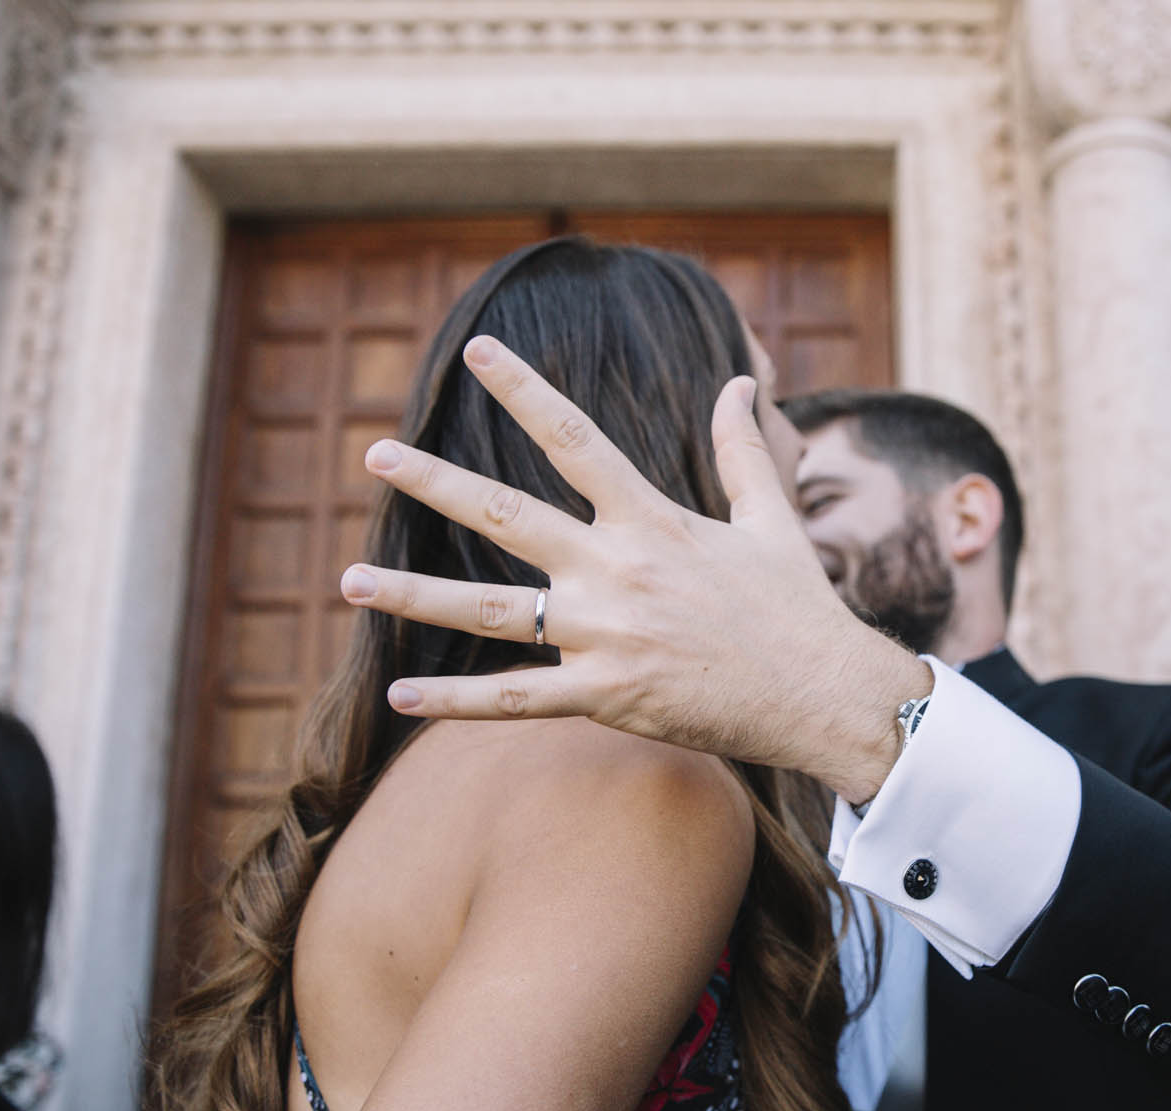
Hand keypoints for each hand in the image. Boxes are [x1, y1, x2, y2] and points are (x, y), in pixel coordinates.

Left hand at [339, 336, 932, 803]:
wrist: (823, 695)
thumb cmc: (797, 607)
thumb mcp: (772, 518)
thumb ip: (742, 449)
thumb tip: (741, 379)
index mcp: (653, 521)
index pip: (575, 439)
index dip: (523, 389)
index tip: (477, 349)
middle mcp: (618, 572)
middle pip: (507, 517)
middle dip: (435, 483)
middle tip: (376, 453)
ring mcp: (606, 636)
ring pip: (489, 613)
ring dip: (413, 596)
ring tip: (347, 581)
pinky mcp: (606, 697)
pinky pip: (515, 700)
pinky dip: (455, 701)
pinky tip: (400, 693)